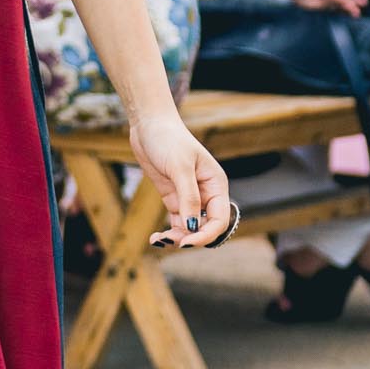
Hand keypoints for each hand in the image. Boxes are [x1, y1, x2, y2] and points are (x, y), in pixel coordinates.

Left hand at [130, 109, 232, 248]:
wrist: (149, 126)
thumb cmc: (169, 139)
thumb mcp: (180, 168)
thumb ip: (188, 198)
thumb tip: (194, 226)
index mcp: (216, 185)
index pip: (220, 219)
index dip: (207, 234)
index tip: (187, 242)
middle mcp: (206, 193)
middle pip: (205, 227)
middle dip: (190, 237)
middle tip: (169, 240)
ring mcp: (189, 197)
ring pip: (190, 228)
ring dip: (177, 237)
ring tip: (159, 239)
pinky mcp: (173, 198)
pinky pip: (176, 222)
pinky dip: (168, 231)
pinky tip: (156, 237)